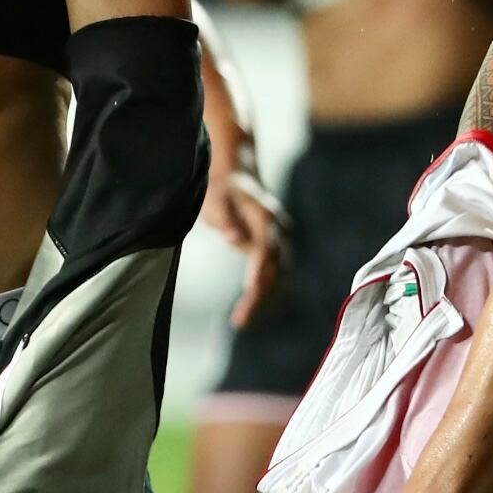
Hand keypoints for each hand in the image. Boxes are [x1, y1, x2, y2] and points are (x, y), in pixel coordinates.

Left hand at [201, 161, 285, 328]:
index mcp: (264, 217)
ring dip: (260, 298)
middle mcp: (276, 230)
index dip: (259, 270)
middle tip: (240, 319)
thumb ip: (224, 217)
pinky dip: (260, 291)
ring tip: (240, 320)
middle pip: (273, 268)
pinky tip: (246, 308)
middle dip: (258, 294)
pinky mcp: (272, 248)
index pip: (265, 249)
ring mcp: (277, 240)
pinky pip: (269, 274)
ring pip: (274, 275)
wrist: (237, 172)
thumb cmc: (221, 186)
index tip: (250, 290)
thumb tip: (233, 238)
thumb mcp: (215, 197)